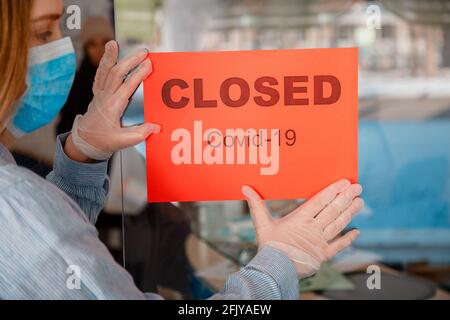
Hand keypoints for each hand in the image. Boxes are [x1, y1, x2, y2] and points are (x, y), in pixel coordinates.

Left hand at [69, 40, 159, 160]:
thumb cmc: (103, 141)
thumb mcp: (123, 141)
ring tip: (113, 43)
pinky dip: (104, 62)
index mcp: (112, 107)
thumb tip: (156, 127)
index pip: (127, 86)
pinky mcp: (98, 93)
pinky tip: (108, 54)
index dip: (138, 75)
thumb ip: (140, 134)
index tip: (148, 64)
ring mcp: (99, 94)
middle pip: (117, 73)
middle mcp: (105, 97)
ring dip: (111, 56)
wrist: (85, 142)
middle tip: (143, 52)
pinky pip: (100, 75)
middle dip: (130, 61)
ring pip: (105, 71)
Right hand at [242, 179, 363, 278]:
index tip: (343, 182)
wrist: (275, 270)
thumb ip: (256, 205)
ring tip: (360, 202)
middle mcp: (313, 229)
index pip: (319, 201)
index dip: (332, 191)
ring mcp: (320, 243)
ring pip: (338, 225)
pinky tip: (357, 231)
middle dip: (346, 198)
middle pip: (332, 210)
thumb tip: (245, 188)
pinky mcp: (323, 256)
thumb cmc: (269, 246)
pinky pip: (338, 246)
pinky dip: (348, 239)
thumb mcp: (261, 224)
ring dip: (350, 213)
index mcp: (300, 219)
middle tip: (358, 187)